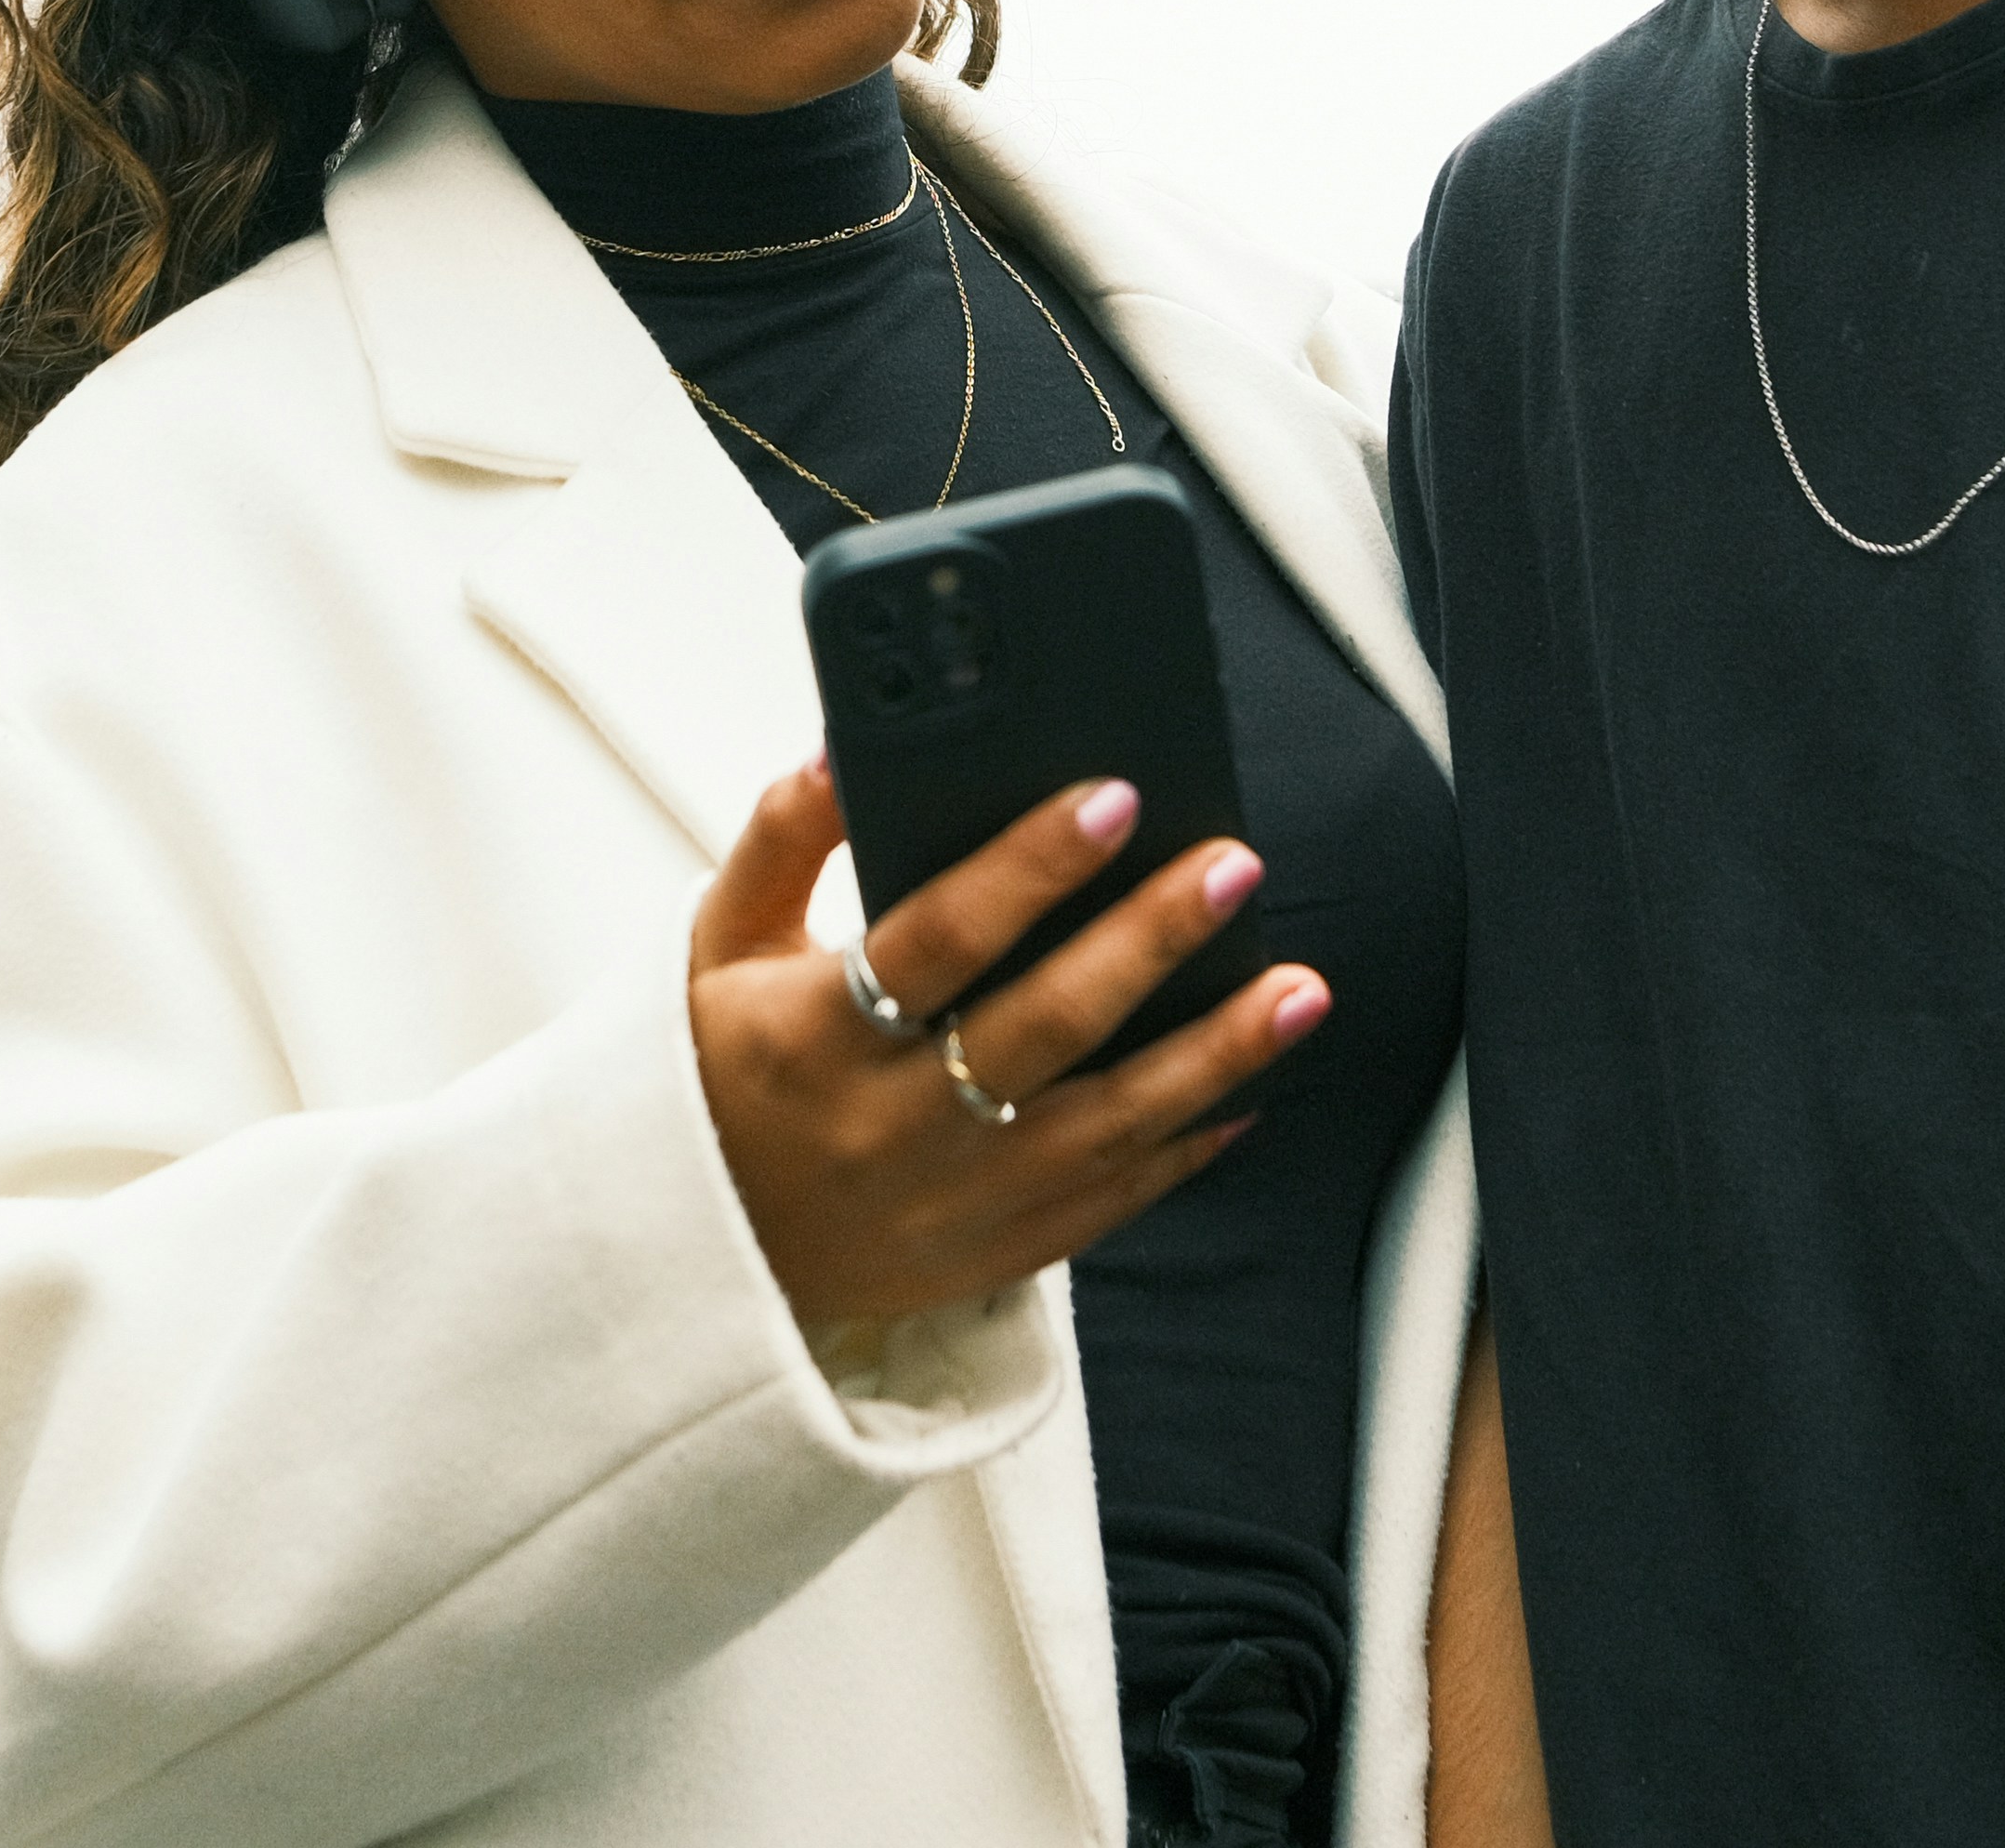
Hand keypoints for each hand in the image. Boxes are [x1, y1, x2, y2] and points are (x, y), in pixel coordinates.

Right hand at [688, 758, 1328, 1335]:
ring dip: (1214, 1054)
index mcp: (816, 1036)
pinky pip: (1112, 1201)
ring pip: (1106, 1123)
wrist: (704, 1255)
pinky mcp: (996, 1251)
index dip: (1028, 868)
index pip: (938, 939)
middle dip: (1149, 942)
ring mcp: (954, 1199)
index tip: (1112, 798)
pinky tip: (1254, 1089)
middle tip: (1232, 870)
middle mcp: (892, 1125)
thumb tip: (839, 749)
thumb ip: (780, 841)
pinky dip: (1189, 1147)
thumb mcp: (717, 948)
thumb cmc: (721, 1075)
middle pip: (1042, 1027)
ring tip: (1299, 988)